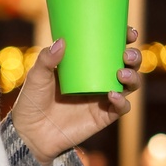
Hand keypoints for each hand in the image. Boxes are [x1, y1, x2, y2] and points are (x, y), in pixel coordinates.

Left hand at [10, 27, 142, 164]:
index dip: (124, 39)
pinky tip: (112, 95)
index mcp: (86, 65)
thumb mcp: (37, 75)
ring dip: (133, 77)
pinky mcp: (103, 117)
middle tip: (127, 55)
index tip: (129, 33)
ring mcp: (102, 98)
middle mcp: (99, 80)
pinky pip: (120, 108)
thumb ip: (47, 58)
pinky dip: (121, 101)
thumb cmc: (33, 100)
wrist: (31, 132)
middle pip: (128, 65)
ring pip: (129, 86)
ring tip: (121, 73)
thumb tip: (62, 42)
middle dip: (134, 57)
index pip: (111, 48)